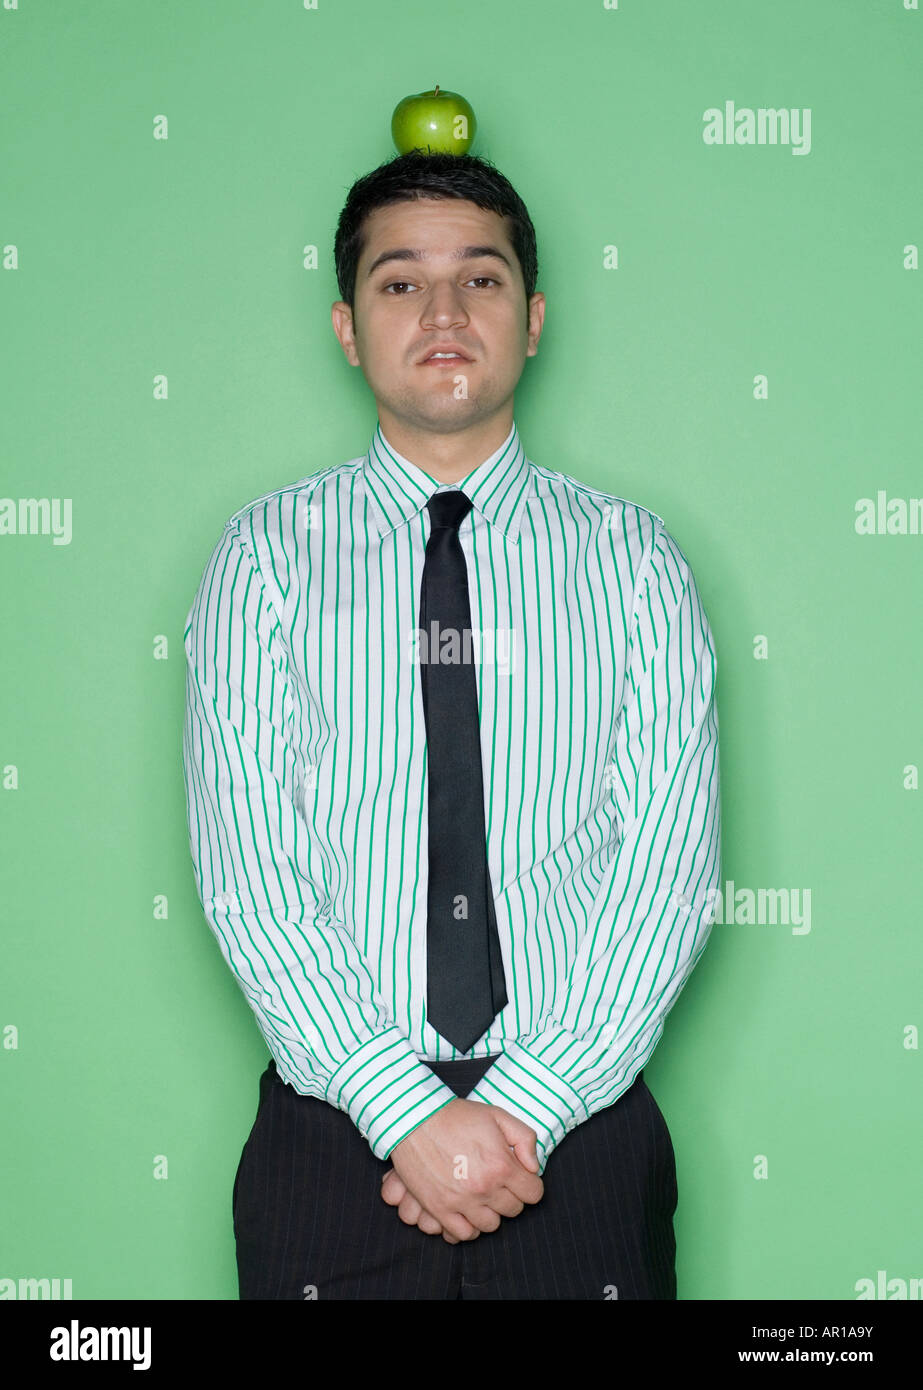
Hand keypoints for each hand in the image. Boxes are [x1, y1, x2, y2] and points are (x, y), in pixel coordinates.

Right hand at [385, 1098, 542, 1241]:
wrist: (415, 1119)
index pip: (533, 1193)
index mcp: (501, 1164)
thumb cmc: (457, 1116)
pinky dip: (469, 1226)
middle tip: (498, 1181)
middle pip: (513, 1210)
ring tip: (482, 1195)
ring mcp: (461, 1201)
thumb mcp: (498, 1115)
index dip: (529, 1184)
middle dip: (510, 1196)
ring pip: (491, 1225)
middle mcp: (484, 1187)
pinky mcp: (439, 1209)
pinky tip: (467, 1211)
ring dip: (490, 1212)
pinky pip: (463, 1234)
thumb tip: (533, 1167)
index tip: (520, 1177)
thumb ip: (525, 1139)